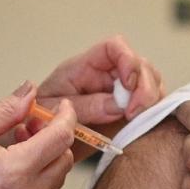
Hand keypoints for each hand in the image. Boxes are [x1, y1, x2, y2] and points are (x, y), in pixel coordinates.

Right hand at [0, 83, 75, 188]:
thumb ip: (8, 109)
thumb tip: (32, 90)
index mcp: (17, 171)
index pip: (61, 138)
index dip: (66, 116)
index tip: (62, 105)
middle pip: (64, 158)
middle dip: (53, 137)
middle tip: (27, 124)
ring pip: (56, 178)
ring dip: (45, 157)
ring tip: (16, 144)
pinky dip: (37, 177)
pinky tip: (11, 167)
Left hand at [34, 35, 163, 125]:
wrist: (37, 141)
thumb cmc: (38, 118)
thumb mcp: (52, 110)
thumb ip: (84, 106)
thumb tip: (117, 105)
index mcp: (85, 67)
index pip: (114, 47)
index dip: (127, 60)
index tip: (129, 85)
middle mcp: (106, 76)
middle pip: (140, 65)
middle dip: (145, 87)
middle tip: (134, 113)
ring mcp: (119, 94)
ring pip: (151, 84)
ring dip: (151, 101)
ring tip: (137, 122)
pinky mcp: (127, 114)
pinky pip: (150, 107)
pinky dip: (152, 115)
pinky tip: (141, 128)